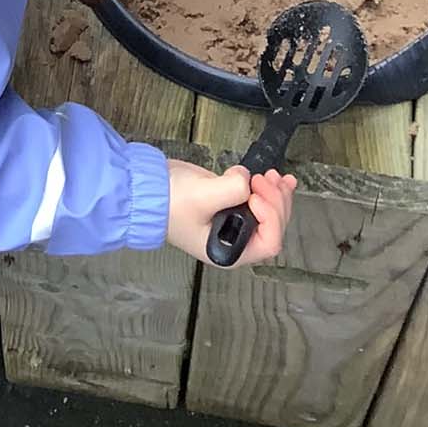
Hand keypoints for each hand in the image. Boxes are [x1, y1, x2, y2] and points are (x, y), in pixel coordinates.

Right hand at [165, 158, 296, 266]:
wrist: (150, 188)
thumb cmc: (172, 202)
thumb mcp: (203, 196)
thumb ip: (232, 190)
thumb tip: (247, 181)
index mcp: (231, 250)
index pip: (268, 241)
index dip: (270, 217)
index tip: (255, 195)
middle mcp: (237, 240)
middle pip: (273, 227)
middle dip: (276, 200)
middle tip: (265, 178)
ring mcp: (235, 222)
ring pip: (270, 213)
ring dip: (277, 193)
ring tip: (275, 175)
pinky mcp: (232, 204)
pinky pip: (260, 200)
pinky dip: (270, 188)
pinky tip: (272, 175)